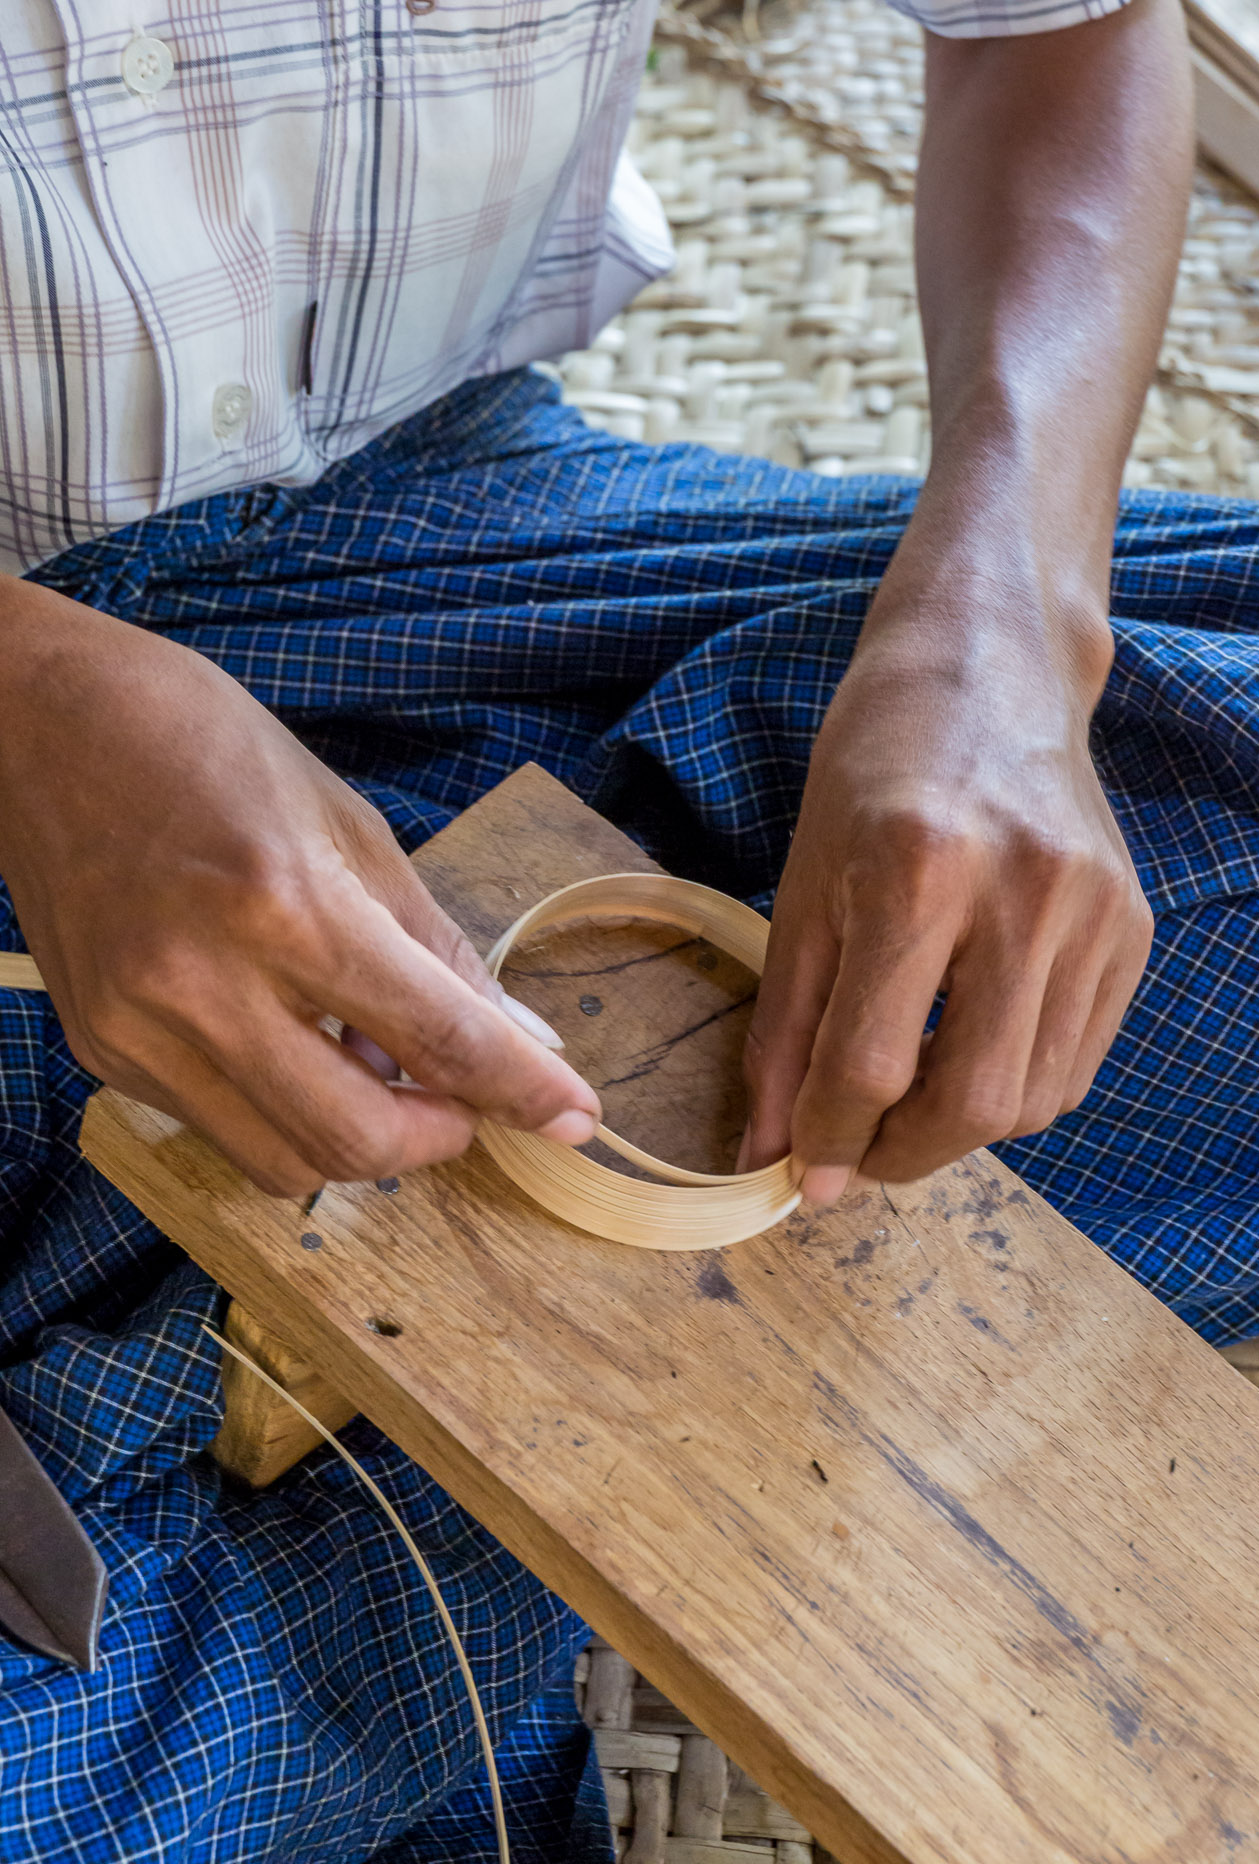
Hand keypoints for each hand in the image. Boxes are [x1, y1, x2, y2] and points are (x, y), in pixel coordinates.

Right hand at [0, 579, 600, 1195]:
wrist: (38, 723)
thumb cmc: (203, 743)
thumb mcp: (349, 823)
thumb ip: (433, 945)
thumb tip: (512, 1035)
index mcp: (283, 906)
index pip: (436, 1037)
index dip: (520, 1092)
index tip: (576, 1119)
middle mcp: (202, 985)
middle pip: (353, 1141)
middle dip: (434, 1140)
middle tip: (465, 1102)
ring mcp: (139, 1030)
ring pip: (281, 1162)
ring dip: (358, 1140)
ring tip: (378, 1068)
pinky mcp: (102, 1050)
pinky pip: (219, 1126)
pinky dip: (282, 1110)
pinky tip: (299, 1046)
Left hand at [740, 600, 1151, 1202]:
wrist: (986, 669)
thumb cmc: (872, 771)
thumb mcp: (803, 890)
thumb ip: (787, 1033)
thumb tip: (775, 1157)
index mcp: (916, 871)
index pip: (872, 1063)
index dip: (830, 1140)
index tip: (806, 1171)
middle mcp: (1020, 892)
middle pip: (973, 1103)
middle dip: (904, 1156)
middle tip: (859, 1152)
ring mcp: (1092, 911)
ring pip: (1034, 1100)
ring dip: (961, 1131)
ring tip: (908, 1098)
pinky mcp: (1133, 925)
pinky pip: (1077, 1063)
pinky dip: (1017, 1089)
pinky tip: (968, 1052)